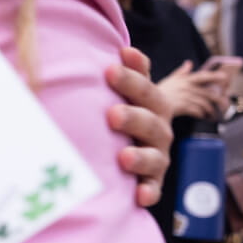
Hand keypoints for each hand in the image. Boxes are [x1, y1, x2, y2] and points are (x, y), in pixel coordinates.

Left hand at [104, 47, 171, 206]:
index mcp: (149, 100)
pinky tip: (139, 196)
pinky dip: (148, 192)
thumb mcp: (115, 88)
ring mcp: (157, 154)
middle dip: (132, 116)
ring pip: (154, 155)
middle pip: (149, 119)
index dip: (132, 74)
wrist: (135, 139)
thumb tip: (85, 46)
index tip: (113, 64)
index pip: (144, 85)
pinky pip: (153, 187)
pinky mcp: (151, 180)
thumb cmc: (117, 105)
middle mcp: (158, 126)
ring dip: (140, 156)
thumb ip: (109, 69)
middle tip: (111, 115)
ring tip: (123, 157)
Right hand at [159, 61, 226, 119]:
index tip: (225, 77)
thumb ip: (181, 72)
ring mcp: (184, 97)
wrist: (149, 103)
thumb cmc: (160, 92)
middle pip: (207, 93)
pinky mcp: (181, 106)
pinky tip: (202, 116)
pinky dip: (201, 114)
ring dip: (209, 110)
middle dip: (218, 99)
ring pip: (204, 103)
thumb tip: (189, 63)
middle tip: (224, 104)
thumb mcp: (170, 79)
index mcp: (184, 80)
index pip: (202, 76)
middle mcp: (186, 87)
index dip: (214, 76)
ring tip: (212, 114)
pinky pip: (197, 111)